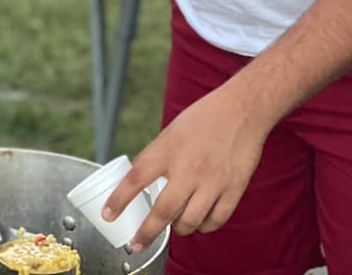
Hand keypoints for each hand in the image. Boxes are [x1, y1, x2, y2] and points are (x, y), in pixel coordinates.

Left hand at [102, 84, 269, 250]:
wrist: (243, 108)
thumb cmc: (206, 117)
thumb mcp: (172, 131)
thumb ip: (156, 156)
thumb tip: (136, 179)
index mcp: (169, 149)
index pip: (136, 179)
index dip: (118, 200)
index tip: (108, 215)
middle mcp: (189, 167)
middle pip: (162, 211)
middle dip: (146, 233)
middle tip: (137, 243)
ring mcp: (213, 180)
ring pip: (190, 221)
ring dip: (179, 230)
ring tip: (175, 226)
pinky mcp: (233, 187)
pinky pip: (216, 220)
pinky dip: (205, 226)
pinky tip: (200, 222)